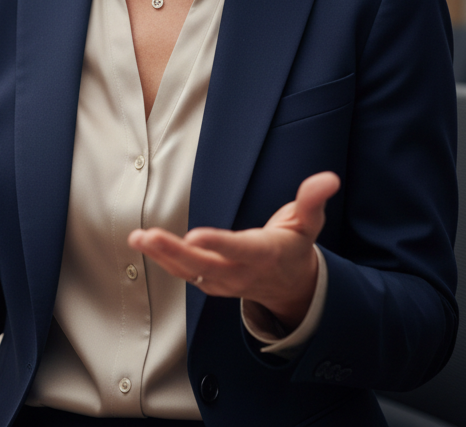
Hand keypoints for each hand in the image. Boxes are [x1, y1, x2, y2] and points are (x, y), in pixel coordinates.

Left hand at [128, 171, 339, 329]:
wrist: (290, 286)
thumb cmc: (294, 246)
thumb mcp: (308, 223)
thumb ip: (312, 199)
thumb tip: (329, 178)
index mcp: (263, 254)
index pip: (239, 250)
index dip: (218, 243)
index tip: (194, 235)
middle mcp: (240, 271)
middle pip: (203, 265)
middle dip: (174, 252)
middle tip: (147, 236)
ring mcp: (223, 281)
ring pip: (188, 272)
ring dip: (161, 255)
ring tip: (136, 238)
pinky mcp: (210, 283)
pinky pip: (183, 274)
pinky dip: (163, 260)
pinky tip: (142, 244)